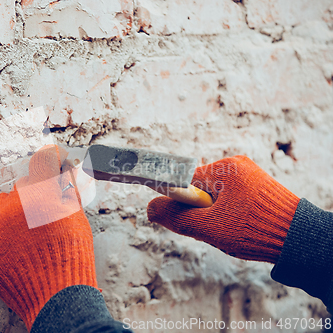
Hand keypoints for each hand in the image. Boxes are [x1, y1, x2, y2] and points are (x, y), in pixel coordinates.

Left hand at [0, 145, 97, 329]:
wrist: (54, 297)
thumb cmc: (71, 258)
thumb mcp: (77, 218)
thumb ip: (67, 189)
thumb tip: (63, 169)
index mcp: (43, 193)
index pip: (43, 158)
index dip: (50, 158)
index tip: (52, 159)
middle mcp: (15, 203)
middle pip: (21, 186)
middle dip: (32, 196)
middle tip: (41, 216)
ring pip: (1, 205)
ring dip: (12, 214)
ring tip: (25, 237)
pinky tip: (13, 247)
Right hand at [147, 155, 299, 263]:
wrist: (300, 239)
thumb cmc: (255, 230)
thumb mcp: (208, 227)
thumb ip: (176, 217)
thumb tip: (149, 208)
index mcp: (225, 168)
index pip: (185, 180)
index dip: (181, 202)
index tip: (185, 217)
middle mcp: (236, 165)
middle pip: (198, 187)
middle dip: (200, 210)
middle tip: (216, 227)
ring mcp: (248, 174)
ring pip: (214, 195)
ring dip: (215, 213)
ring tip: (233, 228)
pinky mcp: (256, 185)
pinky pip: (229, 197)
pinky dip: (228, 212)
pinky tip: (240, 224)